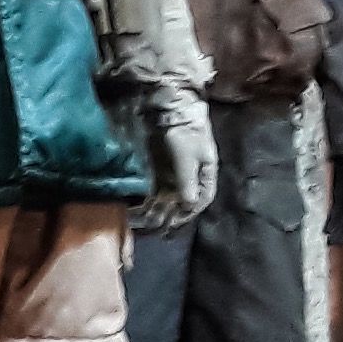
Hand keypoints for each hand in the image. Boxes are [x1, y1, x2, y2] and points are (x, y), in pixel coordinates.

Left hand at [134, 85, 218, 233]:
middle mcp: (191, 178)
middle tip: (156, 232)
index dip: (189, 213)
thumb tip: (188, 204)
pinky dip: (147, 204)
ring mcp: (174, 176)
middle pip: (182, 204)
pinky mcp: (160, 172)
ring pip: (167, 201)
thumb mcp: (188, 156)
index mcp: (205, 174)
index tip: (176, 224)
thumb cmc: (185, 131)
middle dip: (170, 218)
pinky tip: (137, 213)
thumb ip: (187, 180)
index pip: (201, 200)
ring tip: (142, 227)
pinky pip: (155, 192)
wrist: (171, 109)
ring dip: (157, 214)